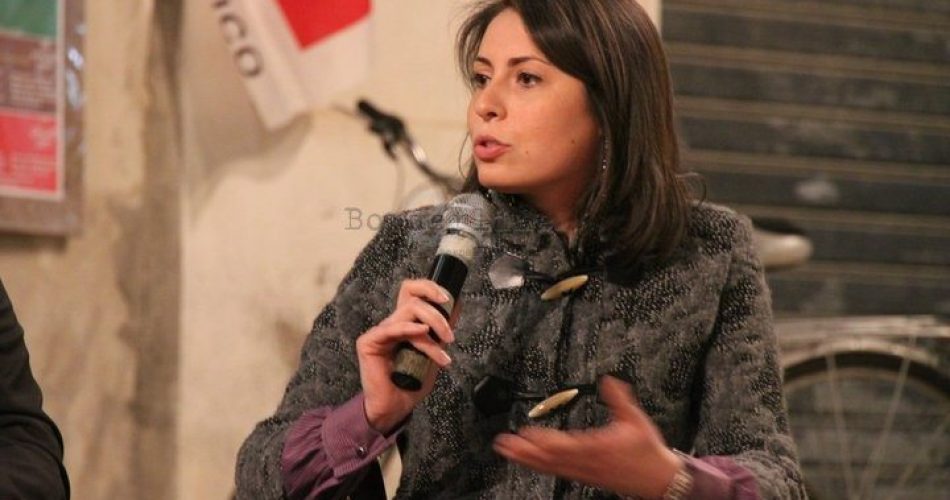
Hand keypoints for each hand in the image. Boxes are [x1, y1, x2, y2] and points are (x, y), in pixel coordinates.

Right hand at [356, 279, 454, 433]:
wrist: (395, 408)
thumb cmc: (412, 384)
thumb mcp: (434, 353)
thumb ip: (441, 332)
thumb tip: (457, 306)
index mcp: (404, 323)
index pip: (412, 291)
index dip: (429, 287)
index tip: (448, 298)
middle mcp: (391, 323)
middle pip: (411, 296)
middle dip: (436, 311)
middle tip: (449, 335)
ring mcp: (379, 332)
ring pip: (408, 312)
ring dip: (432, 328)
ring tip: (443, 352)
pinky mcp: (368, 342)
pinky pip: (392, 328)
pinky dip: (410, 329)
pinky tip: (423, 332)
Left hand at [492, 376, 682, 498]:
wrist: (658, 480)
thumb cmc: (647, 450)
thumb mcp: (635, 420)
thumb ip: (619, 399)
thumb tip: (608, 379)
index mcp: (597, 448)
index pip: (565, 445)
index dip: (543, 441)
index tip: (525, 433)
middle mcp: (586, 463)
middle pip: (549, 458)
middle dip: (524, 452)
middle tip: (502, 444)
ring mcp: (584, 472)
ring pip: (549, 467)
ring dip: (526, 460)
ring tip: (506, 451)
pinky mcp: (584, 477)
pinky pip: (556, 472)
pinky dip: (539, 466)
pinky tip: (528, 461)